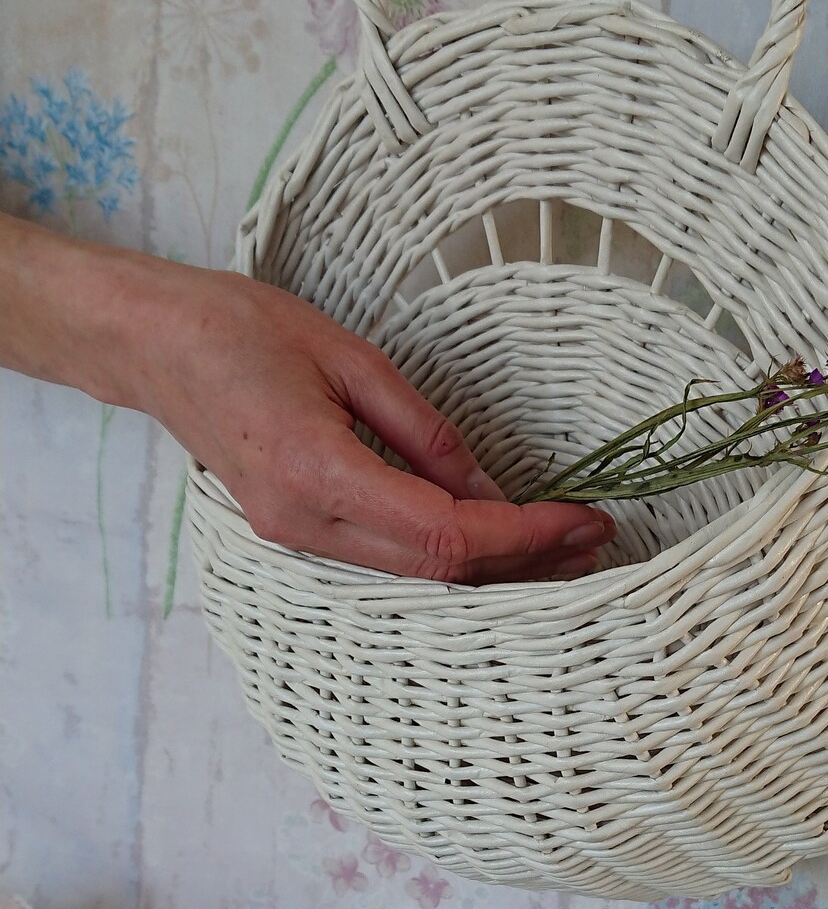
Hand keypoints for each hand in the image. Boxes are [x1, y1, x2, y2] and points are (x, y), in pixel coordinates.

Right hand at [0, 217, 614, 583]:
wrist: (152, 344)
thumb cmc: (239, 328)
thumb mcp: (351, 358)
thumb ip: (425, 432)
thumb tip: (490, 489)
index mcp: (315, 472)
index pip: (444, 533)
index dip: (522, 534)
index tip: (581, 515)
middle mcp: (302, 522)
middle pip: (438, 573)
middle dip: (525, 560)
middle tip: (595, 536)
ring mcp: (292, 536)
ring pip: (415, 579)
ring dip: (493, 567)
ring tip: (564, 544)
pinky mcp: (293, 530)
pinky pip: (387, 561)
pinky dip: (450, 557)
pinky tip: (494, 538)